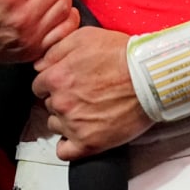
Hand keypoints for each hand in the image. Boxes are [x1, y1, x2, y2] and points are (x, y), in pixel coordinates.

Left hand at [33, 27, 151, 159]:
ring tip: (87, 111)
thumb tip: (39, 65)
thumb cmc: (122, 55)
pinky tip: (76, 136)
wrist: (151, 78)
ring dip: (66, 119)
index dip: (53, 82)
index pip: (39, 85)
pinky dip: (68, 145)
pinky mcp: (89, 143)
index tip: (66, 82)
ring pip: (55, 125)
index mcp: (56, 77)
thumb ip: (55, 50)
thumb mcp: (85, 36)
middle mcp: (61, 102)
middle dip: (61, 98)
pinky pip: (64, 152)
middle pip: (49, 104)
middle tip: (83, 94)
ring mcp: (74, 125)